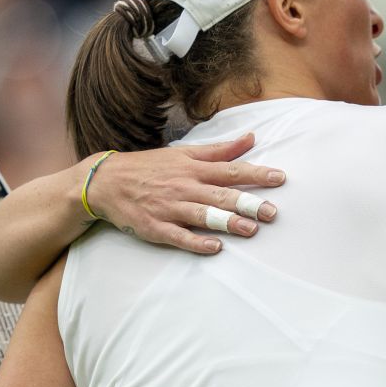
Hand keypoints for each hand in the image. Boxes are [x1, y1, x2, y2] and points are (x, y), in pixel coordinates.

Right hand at [84, 133, 283, 253]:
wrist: (106, 182)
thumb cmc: (150, 167)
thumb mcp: (184, 153)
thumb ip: (219, 150)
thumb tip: (250, 138)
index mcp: (193, 168)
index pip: (231, 170)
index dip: (256, 174)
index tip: (280, 178)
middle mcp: (184, 187)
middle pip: (220, 195)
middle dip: (248, 203)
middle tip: (272, 213)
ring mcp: (169, 208)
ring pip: (203, 216)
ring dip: (227, 223)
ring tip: (250, 230)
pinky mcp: (155, 227)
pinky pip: (179, 236)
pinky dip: (196, 242)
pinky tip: (214, 248)